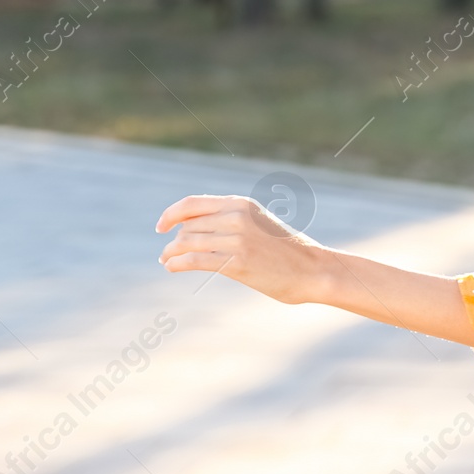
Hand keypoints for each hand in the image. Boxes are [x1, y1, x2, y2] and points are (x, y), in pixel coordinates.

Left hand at [155, 194, 327, 304]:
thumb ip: (231, 220)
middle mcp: (236, 217)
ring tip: (166, 260)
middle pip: (188, 226)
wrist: (312, 269)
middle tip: (166, 253)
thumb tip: (194, 228)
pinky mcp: (237, 262)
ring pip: (188, 243)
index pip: (192, 203)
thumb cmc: (285, 250)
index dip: (171, 214)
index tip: (161, 226)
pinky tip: (172, 267)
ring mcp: (237, 239)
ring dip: (171, 253)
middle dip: (173, 240)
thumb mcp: (258, 223)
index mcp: (241, 204)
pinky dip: (177, 264)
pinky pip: (195, 260)